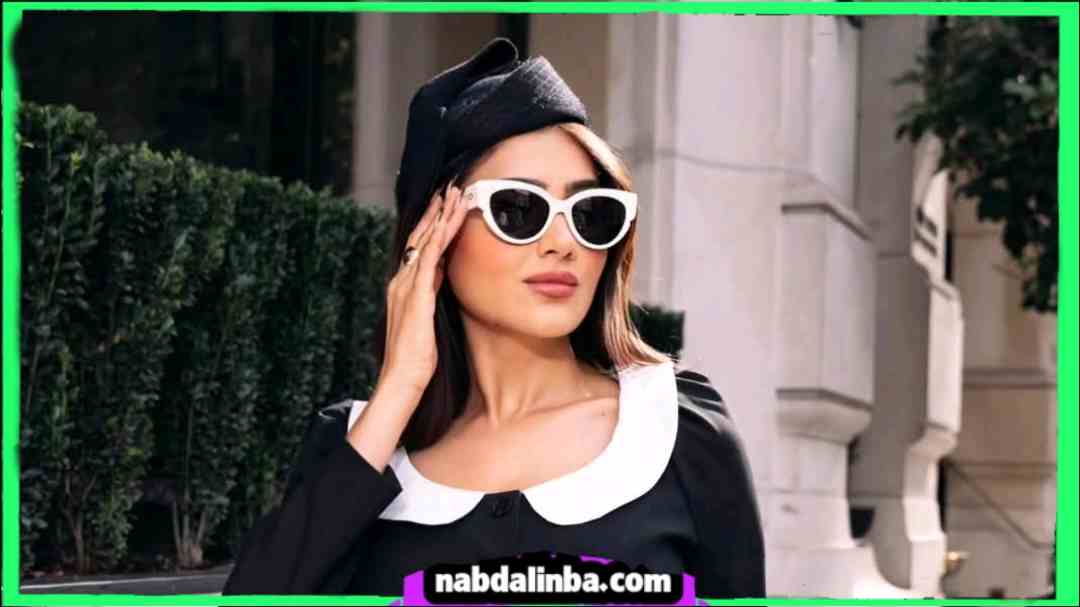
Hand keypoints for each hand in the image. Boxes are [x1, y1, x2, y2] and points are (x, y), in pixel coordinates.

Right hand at [377, 184, 469, 397]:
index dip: (430, 225)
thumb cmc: (415, 357)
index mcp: (402, 287)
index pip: (418, 248)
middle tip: (449, 189)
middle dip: (435, 212)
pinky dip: (440, 236)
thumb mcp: (425, 320)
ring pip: (426, 242)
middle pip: (419, 237)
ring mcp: (407, 286)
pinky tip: (450, 221)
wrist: (401, 378)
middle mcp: (401, 281)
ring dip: (441, 216)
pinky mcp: (417, 295)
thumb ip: (429, 296)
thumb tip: (440, 278)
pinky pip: (430, 258)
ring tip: (455, 195)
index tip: (442, 206)